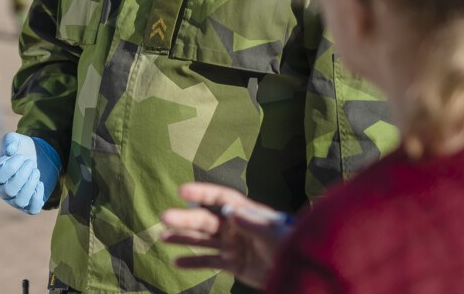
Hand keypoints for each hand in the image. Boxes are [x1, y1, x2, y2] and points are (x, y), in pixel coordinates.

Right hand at [0, 132, 60, 213]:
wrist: (40, 156)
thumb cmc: (23, 148)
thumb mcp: (16, 139)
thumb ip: (10, 140)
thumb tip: (9, 151)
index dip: (10, 167)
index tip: (22, 156)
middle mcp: (3, 190)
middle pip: (8, 191)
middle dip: (22, 176)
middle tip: (30, 162)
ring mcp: (16, 199)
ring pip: (20, 201)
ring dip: (30, 186)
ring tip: (36, 171)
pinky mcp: (30, 204)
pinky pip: (32, 209)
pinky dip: (37, 198)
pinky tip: (40, 184)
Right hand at [159, 182, 294, 288]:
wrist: (301, 272)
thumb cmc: (292, 246)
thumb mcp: (274, 234)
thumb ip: (252, 223)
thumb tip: (230, 211)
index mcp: (246, 213)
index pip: (220, 199)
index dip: (202, 194)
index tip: (182, 191)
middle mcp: (236, 227)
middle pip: (206, 220)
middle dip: (185, 219)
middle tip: (164, 217)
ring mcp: (233, 245)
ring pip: (203, 240)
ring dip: (183, 237)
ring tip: (163, 236)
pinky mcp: (234, 264)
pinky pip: (209, 262)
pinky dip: (193, 261)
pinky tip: (177, 261)